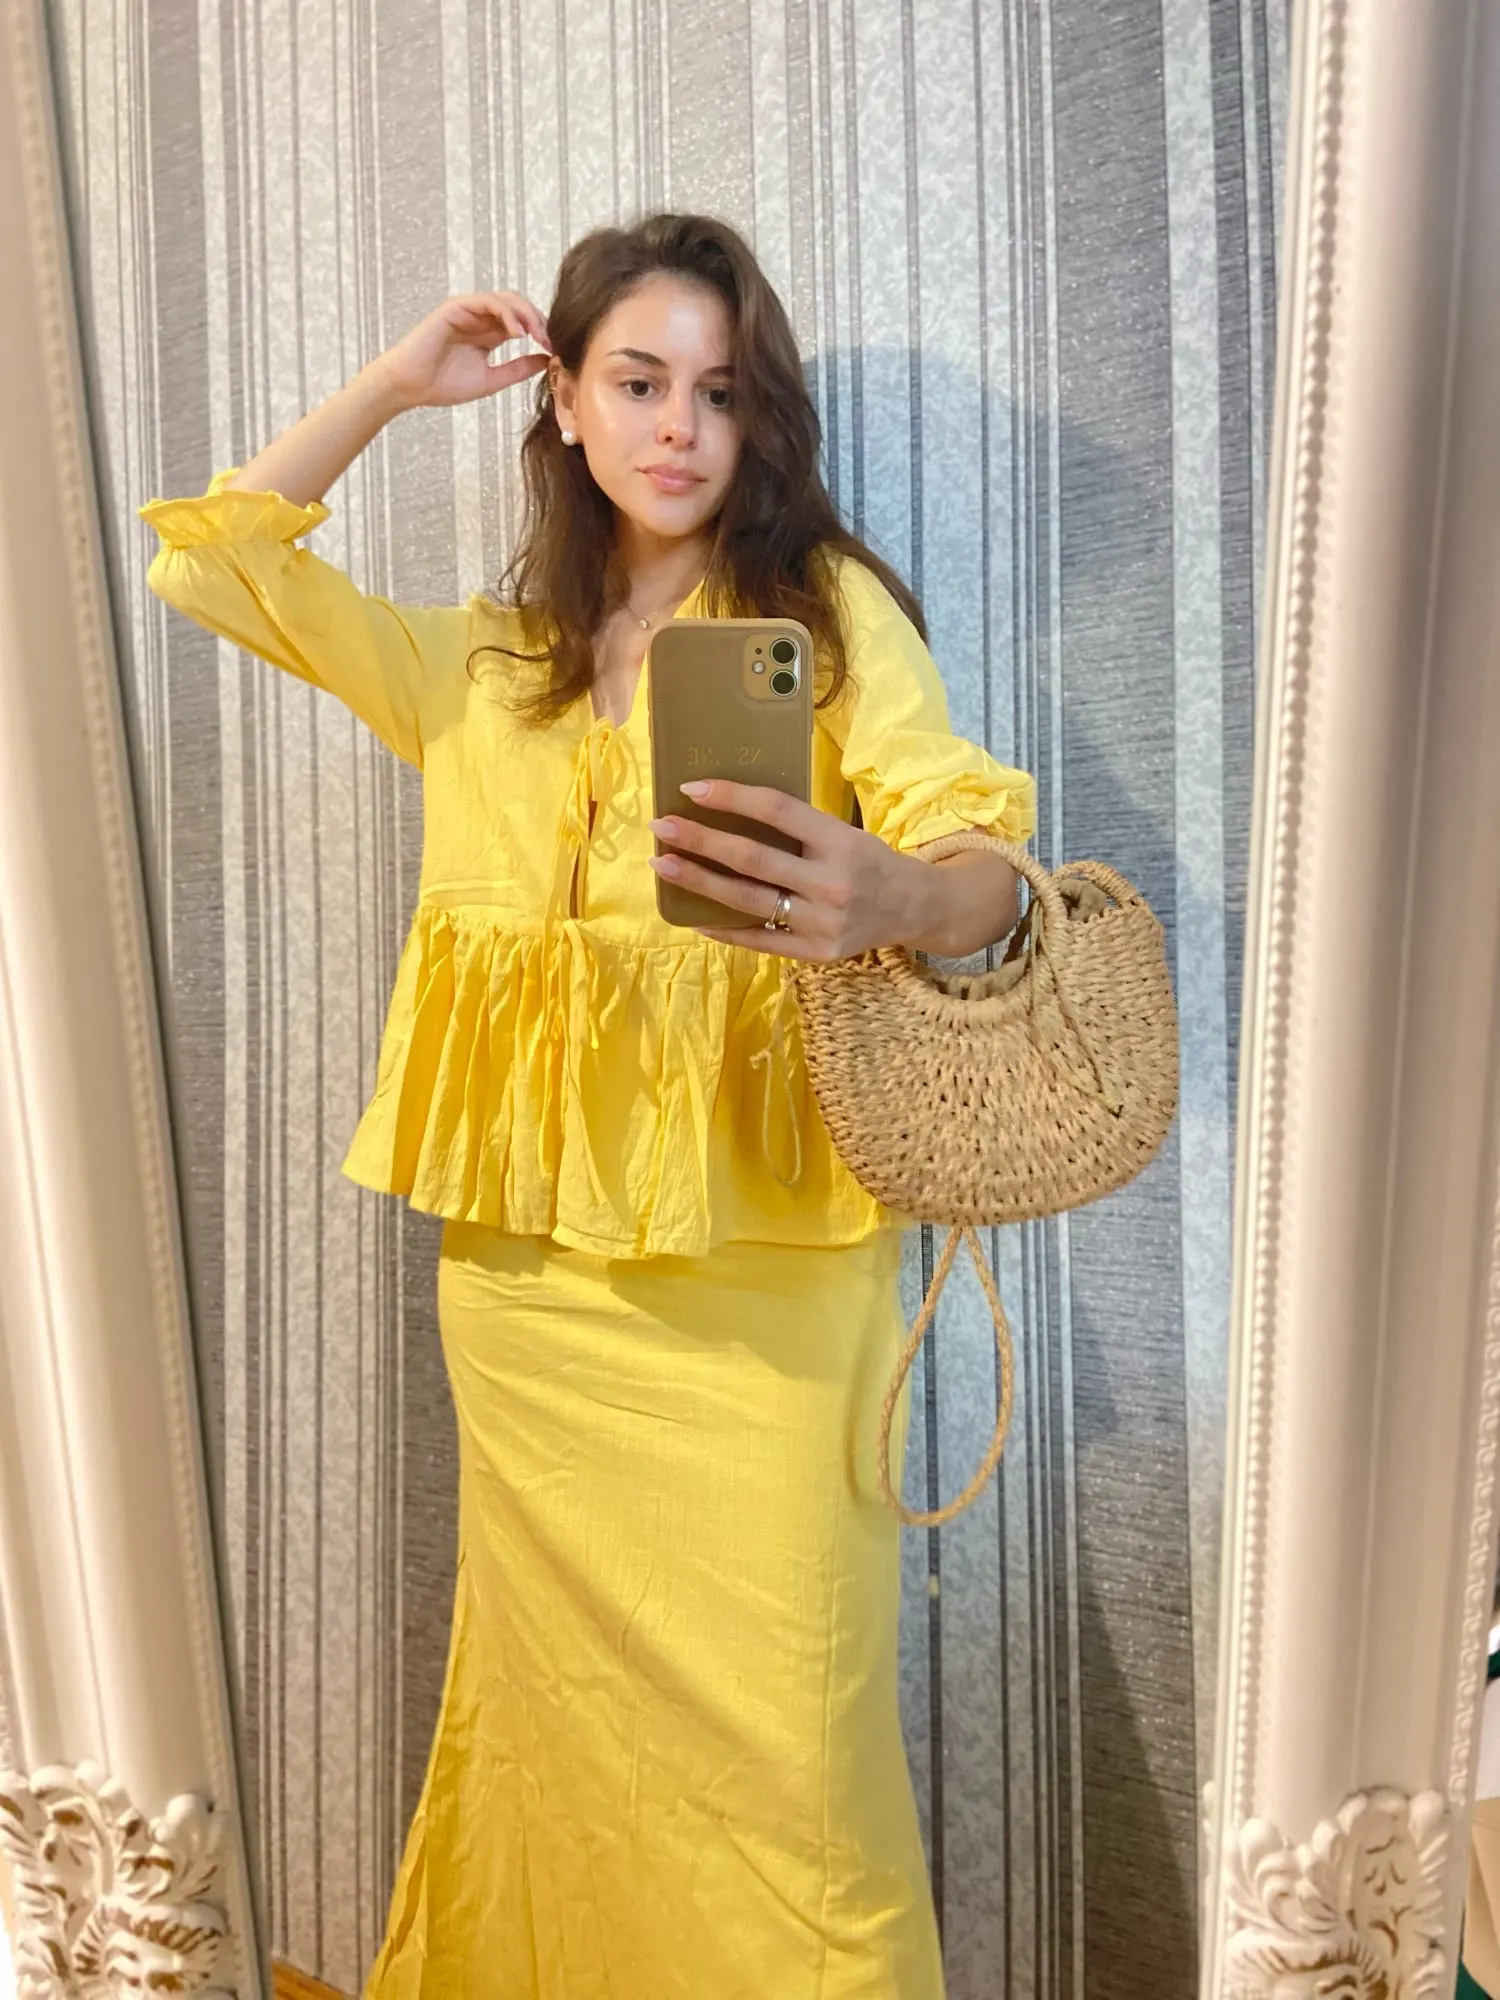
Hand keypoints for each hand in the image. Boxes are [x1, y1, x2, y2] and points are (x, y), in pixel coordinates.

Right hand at [372, 291, 551, 411]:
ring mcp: (468, 310)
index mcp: (491, 333)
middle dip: (539, 321)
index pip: (524, 323)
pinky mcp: (456, 307)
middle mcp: (481, 318)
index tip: (556, 351)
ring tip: (537, 336)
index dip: (543, 333)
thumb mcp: (491, 380)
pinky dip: (505, 313)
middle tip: (551, 341)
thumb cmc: (442, 384)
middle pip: (520, 306)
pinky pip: (486, 301)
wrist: (410, 386)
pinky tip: (517, 333)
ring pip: (506, 299)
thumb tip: (547, 362)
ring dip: (527, 314)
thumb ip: (517, 370)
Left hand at [647, 780, 933, 960]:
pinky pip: (760, 940)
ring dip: (699, 881)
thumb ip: (798, 828)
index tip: (691, 789)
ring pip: (748, 900)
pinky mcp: (816, 953)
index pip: (777, 811)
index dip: (732, 797)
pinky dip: (723, 928)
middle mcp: (831, 882)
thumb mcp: (844, 832)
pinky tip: (692, 915)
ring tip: (664, 866)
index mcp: (839, 841)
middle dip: (700, 841)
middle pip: (752, 858)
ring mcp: (822, 922)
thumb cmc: (868, 861)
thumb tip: (729, 811)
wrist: (914, 908)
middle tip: (661, 827)